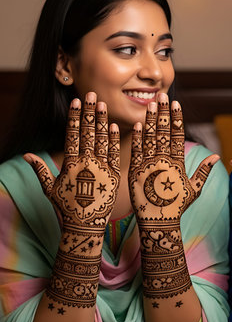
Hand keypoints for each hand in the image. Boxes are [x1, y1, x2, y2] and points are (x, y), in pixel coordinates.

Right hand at [25, 92, 119, 234]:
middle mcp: (86, 163)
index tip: (77, 101)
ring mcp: (101, 168)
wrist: (86, 226)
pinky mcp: (115, 175)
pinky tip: (115, 126)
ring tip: (103, 104)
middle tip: (92, 94)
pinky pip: (115, 154)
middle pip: (88, 132)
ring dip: (102, 120)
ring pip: (102, 139)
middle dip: (90, 112)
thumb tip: (27, 155)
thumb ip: (41, 169)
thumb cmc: (67, 208)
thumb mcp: (50, 189)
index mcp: (70, 164)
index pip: (72, 134)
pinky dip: (115, 140)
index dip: (75, 117)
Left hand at [128, 94, 218, 222]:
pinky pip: (135, 151)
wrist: (158, 223)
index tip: (176, 103)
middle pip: (163, 132)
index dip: (177, 118)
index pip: (178, 135)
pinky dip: (136, 138)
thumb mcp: (194, 189)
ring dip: (150, 120)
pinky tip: (137, 124)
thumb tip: (218, 157)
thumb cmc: (177, 207)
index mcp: (178, 163)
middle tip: (162, 95)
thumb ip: (204, 171)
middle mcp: (163, 161)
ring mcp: (148, 166)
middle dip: (164, 112)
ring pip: (149, 138)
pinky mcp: (135, 172)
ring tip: (151, 104)